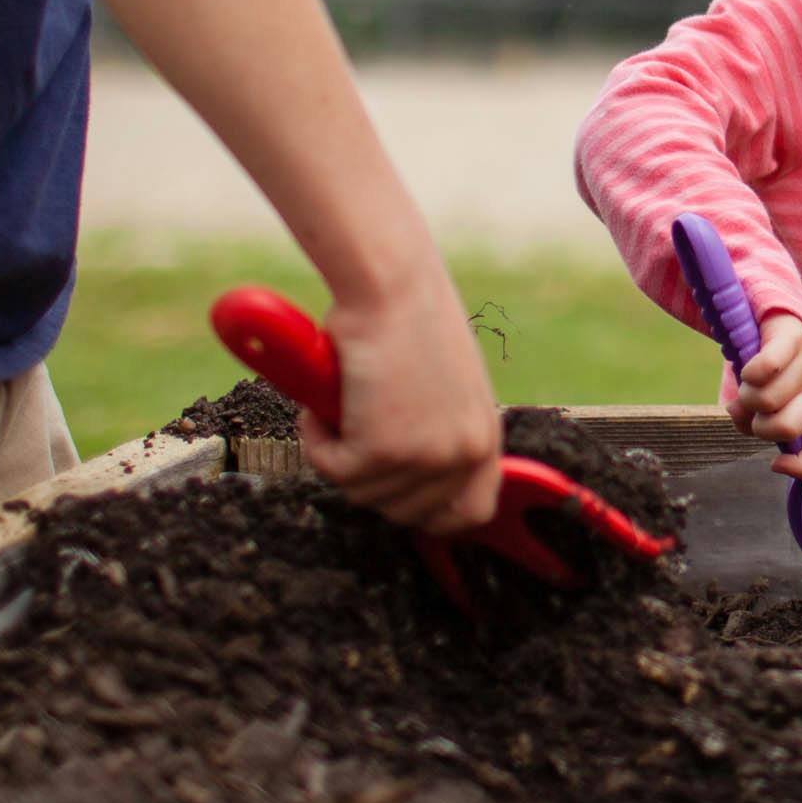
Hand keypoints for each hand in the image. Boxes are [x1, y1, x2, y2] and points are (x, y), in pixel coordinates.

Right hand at [305, 272, 504, 535]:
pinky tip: (321, 403)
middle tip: (353, 434)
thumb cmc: (409, 319)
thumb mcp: (446, 386)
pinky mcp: (383, 450)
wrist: (391, 286)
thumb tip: (410, 474)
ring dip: (339, 454)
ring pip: (363, 492)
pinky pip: (332, 469)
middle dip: (371, 481)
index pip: (472, 512)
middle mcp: (465, 452)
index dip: (432, 515)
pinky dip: (316, 440)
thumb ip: (440, 431)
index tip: (397, 496)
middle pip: (406, 513)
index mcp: (485, 435)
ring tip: (341, 403)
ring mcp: (427, 456)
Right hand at [723, 311, 801, 479]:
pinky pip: (766, 367)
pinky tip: (747, 371)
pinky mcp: (792, 339)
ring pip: (767, 400)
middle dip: (759, 426)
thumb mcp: (770, 405)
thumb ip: (755, 421)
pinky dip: (748, 374)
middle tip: (754, 411)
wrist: (778, 323)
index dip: (801, 467)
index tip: (775, 463)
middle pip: (787, 428)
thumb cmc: (774, 375)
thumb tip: (738, 413)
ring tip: (747, 386)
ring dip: (746, 397)